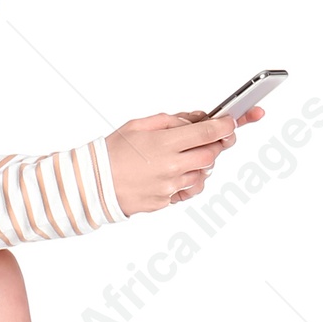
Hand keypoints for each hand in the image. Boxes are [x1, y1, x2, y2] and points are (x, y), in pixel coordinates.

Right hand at [105, 110, 248, 215]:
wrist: (91, 184)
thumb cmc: (111, 152)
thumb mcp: (137, 125)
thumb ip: (170, 120)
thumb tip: (196, 120)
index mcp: (164, 143)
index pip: (209, 132)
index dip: (226, 125)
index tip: (231, 122)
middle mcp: (171, 166)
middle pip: (212, 154)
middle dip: (214, 145)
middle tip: (209, 139)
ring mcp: (169, 186)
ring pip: (202, 174)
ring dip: (198, 164)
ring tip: (179, 158)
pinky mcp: (165, 202)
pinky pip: (187, 190)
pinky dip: (187, 181)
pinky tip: (172, 174)